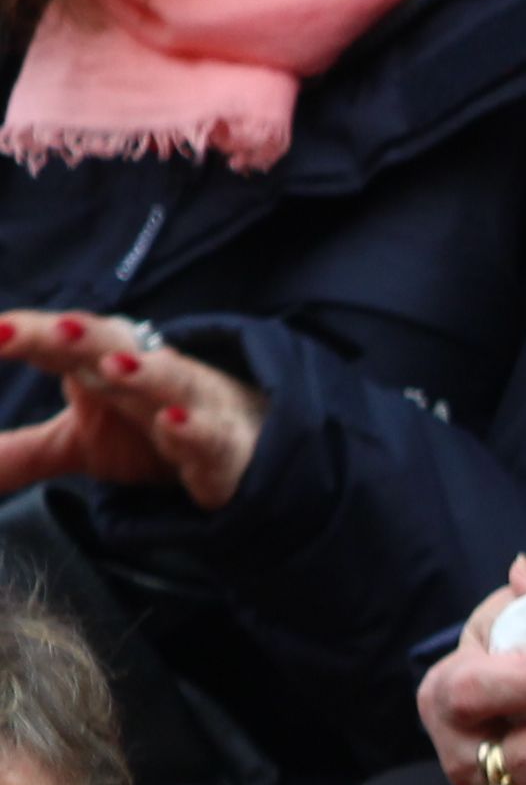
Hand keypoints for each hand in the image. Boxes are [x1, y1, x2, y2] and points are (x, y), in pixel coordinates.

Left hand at [0, 312, 265, 508]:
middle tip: (37, 333)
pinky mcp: (223, 448)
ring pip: (172, 380)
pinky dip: (194, 430)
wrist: (244, 441)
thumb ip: (21, 452)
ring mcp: (192, 406)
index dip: (26, 335)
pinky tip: (173, 425)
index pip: (61, 343)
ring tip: (113, 368)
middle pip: (110, 346)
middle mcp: (148, 374)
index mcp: (104, 365)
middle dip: (76, 337)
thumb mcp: (80, 444)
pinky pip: (210, 437)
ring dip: (146, 372)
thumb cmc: (150, 431)